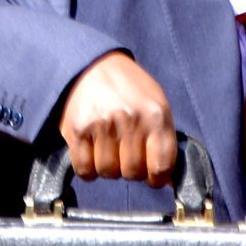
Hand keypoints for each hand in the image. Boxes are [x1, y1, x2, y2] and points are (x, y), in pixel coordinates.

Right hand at [60, 51, 176, 183]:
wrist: (92, 63)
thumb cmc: (129, 89)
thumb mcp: (156, 105)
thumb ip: (164, 142)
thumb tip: (168, 182)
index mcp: (156, 115)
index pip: (161, 167)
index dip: (156, 177)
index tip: (150, 173)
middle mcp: (130, 119)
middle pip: (132, 173)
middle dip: (130, 169)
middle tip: (125, 154)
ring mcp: (102, 124)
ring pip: (108, 172)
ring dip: (108, 167)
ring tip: (108, 149)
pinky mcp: (78, 129)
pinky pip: (84, 169)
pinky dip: (87, 169)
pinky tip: (91, 154)